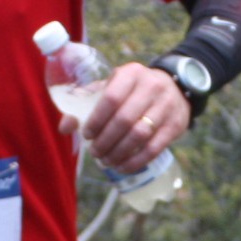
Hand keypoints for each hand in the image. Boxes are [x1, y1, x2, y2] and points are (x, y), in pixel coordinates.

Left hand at [72, 62, 189, 174]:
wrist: (174, 88)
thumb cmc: (132, 90)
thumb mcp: (111, 87)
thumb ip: (86, 103)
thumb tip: (65, 127)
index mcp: (131, 73)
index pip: (111, 98)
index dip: (96, 120)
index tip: (87, 134)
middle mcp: (151, 86)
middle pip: (124, 120)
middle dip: (106, 141)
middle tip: (95, 152)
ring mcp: (166, 106)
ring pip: (139, 135)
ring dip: (119, 153)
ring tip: (106, 161)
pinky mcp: (176, 125)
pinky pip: (154, 148)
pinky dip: (135, 161)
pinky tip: (122, 167)